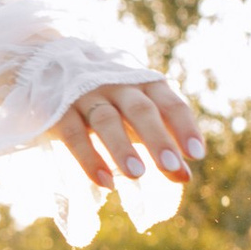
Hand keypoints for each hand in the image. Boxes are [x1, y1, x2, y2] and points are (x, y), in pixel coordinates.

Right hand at [59, 78, 205, 197]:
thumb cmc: (111, 101)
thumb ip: (162, 144)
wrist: (54, 66)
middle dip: (157, 138)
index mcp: (144, 85)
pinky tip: (105, 182)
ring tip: (138, 174)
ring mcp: (87, 96)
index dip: (184, 127)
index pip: (170, 104)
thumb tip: (185, 177)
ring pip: (106, 120)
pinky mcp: (60, 110)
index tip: (196, 155)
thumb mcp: (138, 118)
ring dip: (122, 147)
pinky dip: (89, 159)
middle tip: (171, 167)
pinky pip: (74, 134)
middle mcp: (117, 86)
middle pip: (140, 110)